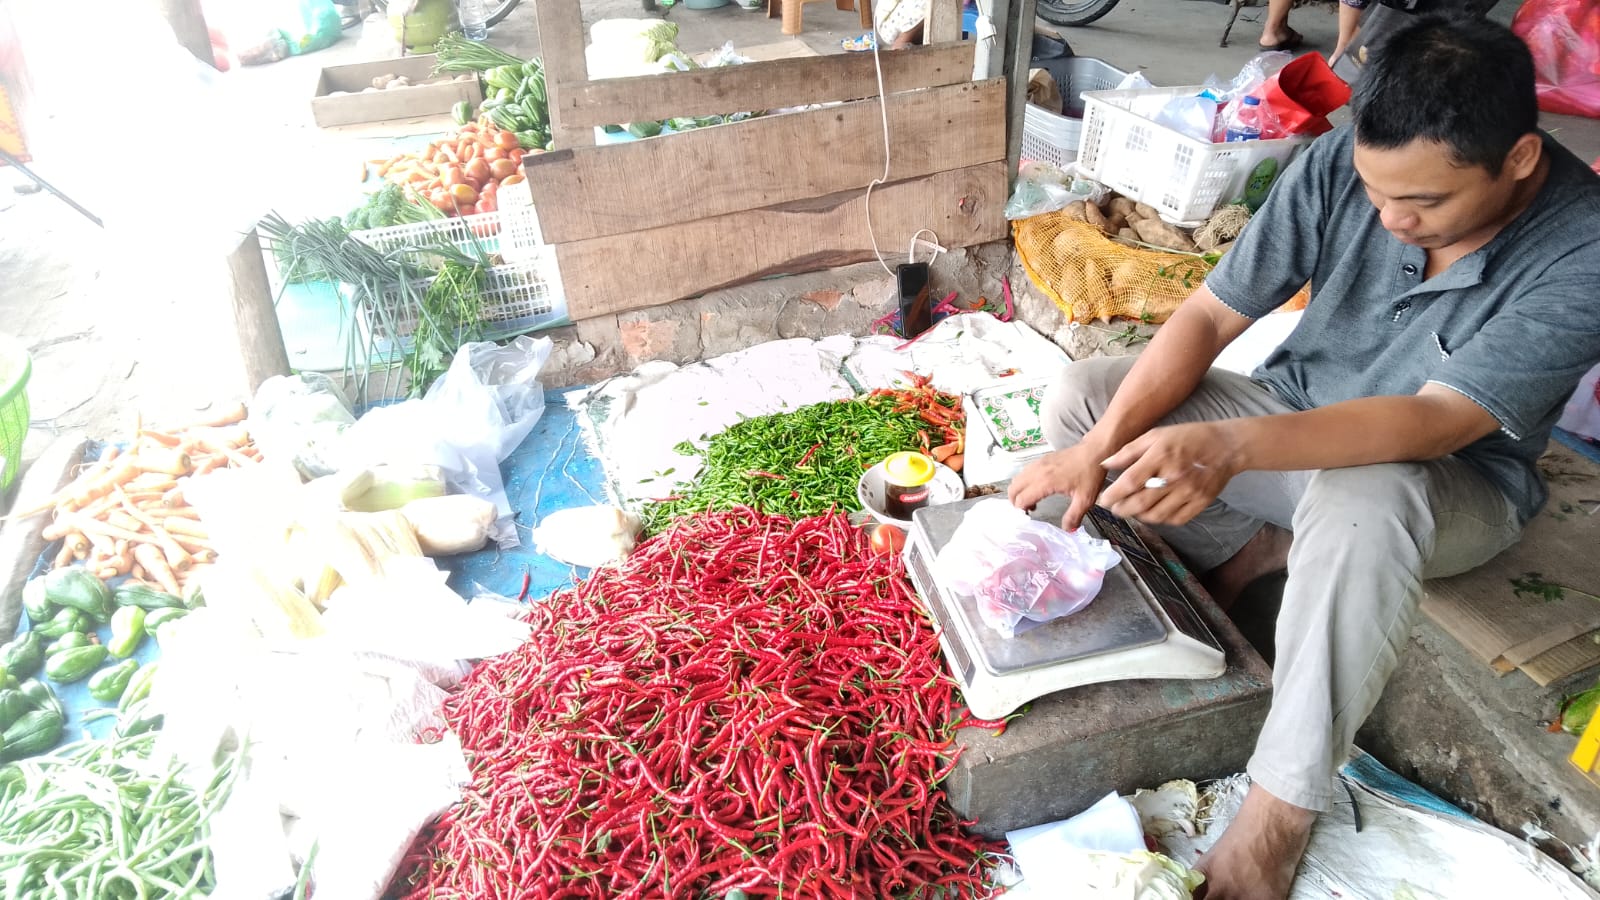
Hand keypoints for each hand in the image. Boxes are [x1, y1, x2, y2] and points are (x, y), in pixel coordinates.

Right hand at [1007, 442, 1108, 531]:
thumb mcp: (1085, 499)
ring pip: (1017, 479)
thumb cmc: (1090, 473)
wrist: (1094, 451)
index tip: (1028, 517)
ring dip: (1019, 491)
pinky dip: (1024, 482)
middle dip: (1015, 501)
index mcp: (1045, 482)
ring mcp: (1038, 463)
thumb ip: (1074, 516)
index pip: (1022, 499)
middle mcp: (1038, 471)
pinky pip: (1025, 472)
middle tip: (1026, 510)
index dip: (1021, 510)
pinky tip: (1036, 488)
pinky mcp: (1042, 459)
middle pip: (1014, 488)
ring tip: (1032, 501)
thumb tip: (1067, 530)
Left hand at [1097, 422, 1242, 524]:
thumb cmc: (1188, 437)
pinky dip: (1159, 520)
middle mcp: (1175, 476)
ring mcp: (1189, 492)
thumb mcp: (1156, 435)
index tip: (1103, 500)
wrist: (1226, 447)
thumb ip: (1129, 451)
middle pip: (1140, 503)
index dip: (1113, 495)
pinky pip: (1174, 519)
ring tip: (1130, 510)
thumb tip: (1105, 464)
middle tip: (1113, 508)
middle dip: (1121, 509)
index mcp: (1161, 456)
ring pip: (1156, 515)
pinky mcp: (1200, 503)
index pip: (1130, 482)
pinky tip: (1152, 512)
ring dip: (1138, 516)